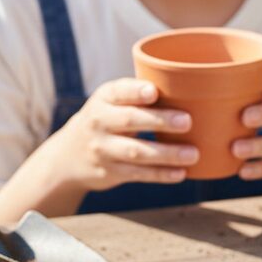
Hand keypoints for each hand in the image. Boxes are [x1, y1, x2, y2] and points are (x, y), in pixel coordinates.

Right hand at [59, 78, 196, 190]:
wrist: (68, 156)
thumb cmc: (108, 119)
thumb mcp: (112, 102)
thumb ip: (140, 95)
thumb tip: (190, 87)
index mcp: (104, 98)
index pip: (119, 91)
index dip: (136, 91)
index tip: (154, 92)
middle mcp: (99, 121)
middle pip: (130, 120)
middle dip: (159, 121)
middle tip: (187, 121)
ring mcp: (103, 149)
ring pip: (136, 151)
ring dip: (166, 153)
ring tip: (193, 153)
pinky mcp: (110, 172)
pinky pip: (138, 174)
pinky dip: (160, 174)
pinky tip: (181, 173)